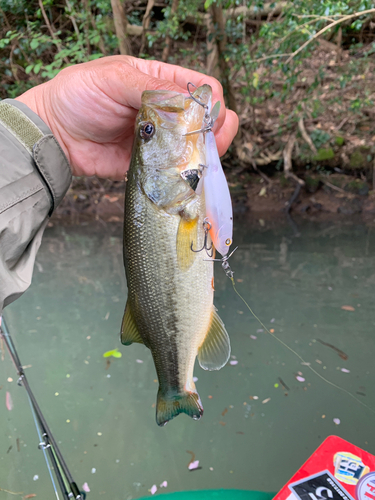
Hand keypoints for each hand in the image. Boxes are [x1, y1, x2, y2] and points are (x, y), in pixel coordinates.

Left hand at [16, 56, 238, 179]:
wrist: (56, 135)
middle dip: (215, 130)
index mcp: (161, 82)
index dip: (211, 102)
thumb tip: (188, 105)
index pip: (202, 88)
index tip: (207, 117)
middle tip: (208, 142)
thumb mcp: (113, 78)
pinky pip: (178, 170)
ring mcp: (162, 140)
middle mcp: (167, 111)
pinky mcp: (153, 164)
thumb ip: (151, 88)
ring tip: (197, 158)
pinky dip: (185, 173)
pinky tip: (183, 173)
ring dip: (204, 154)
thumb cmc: (79, 96)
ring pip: (198, 147)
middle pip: (207, 120)